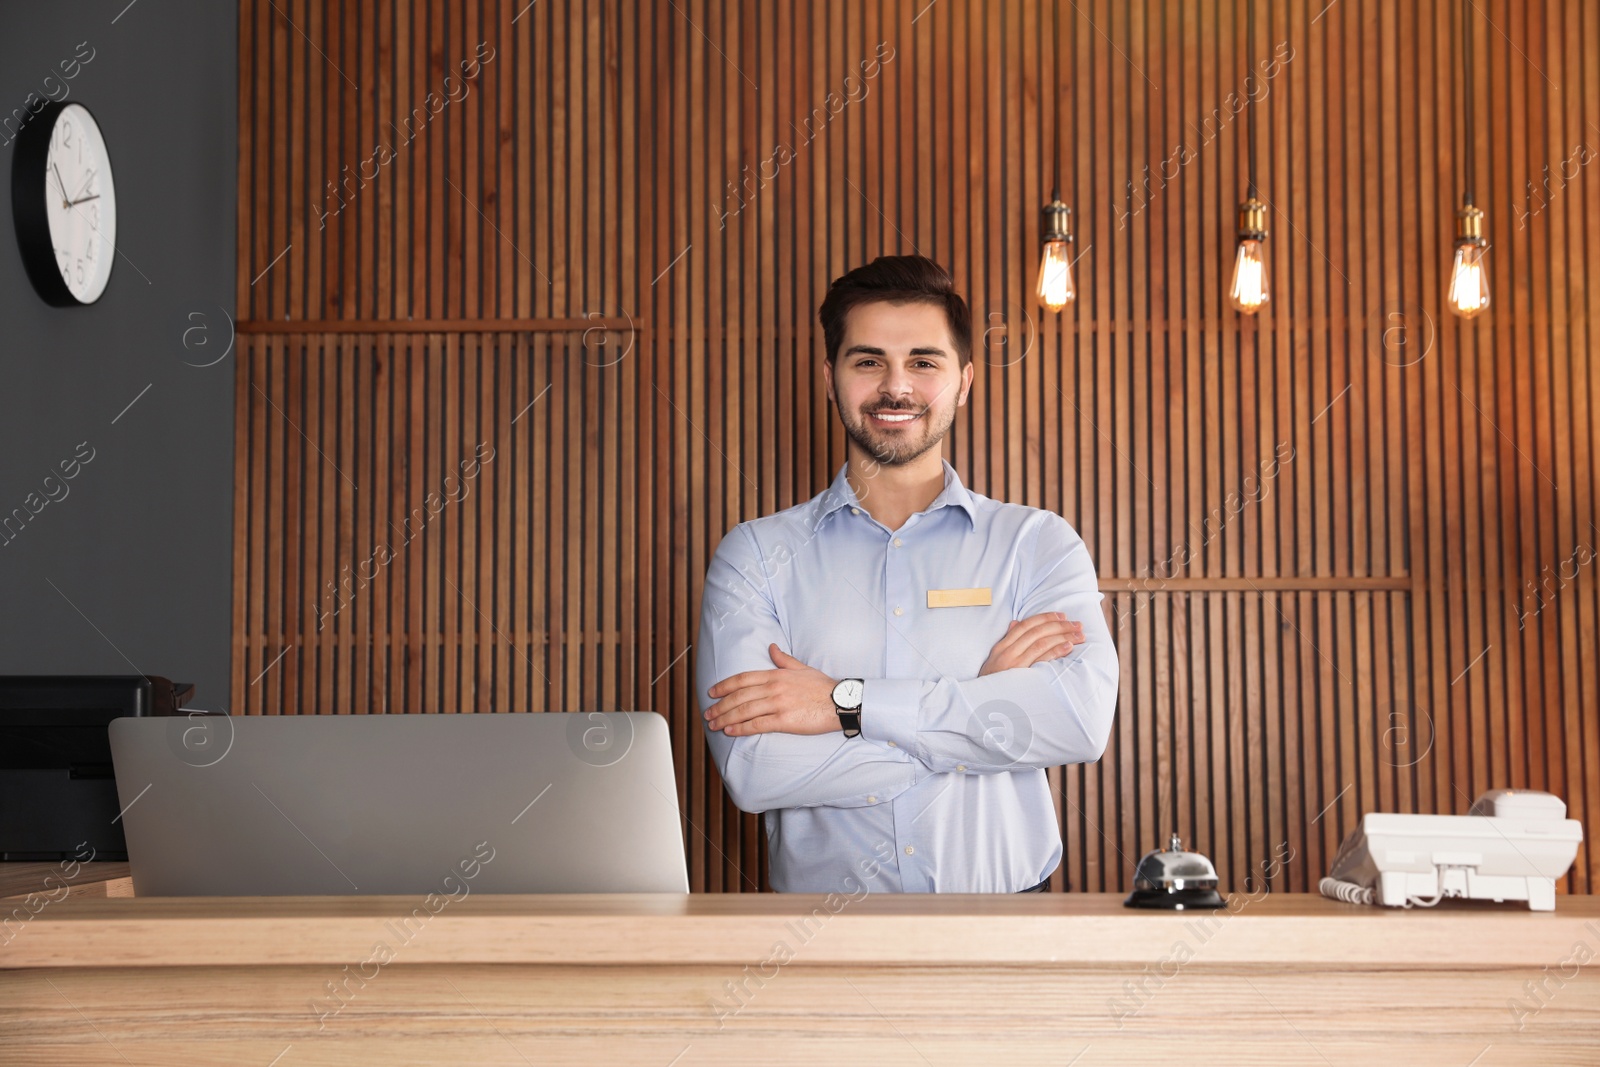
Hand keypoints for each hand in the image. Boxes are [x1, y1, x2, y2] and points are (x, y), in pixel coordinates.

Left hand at [705, 644, 839, 736]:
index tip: (711, 693)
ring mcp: (778, 704)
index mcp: (776, 674)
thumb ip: (783, 659)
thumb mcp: (802, 668)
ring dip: (725, 718)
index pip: (743, 679)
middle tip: (708, 713)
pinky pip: (757, 724)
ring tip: (714, 724)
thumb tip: (771, 647)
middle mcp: (774, 688)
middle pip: (739, 696)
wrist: (840, 702)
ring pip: (744, 710)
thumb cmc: (822, 686)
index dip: (724, 686)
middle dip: (720, 705)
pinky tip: (730, 731)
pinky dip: (740, 728)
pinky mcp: (784, 720)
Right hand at [978, 612, 1084, 676]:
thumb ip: (1007, 641)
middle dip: (1059, 625)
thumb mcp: (995, 659)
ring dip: (1062, 636)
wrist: (982, 703)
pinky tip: (1068, 647)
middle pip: (1037, 632)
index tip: (1062, 616)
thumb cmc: (992, 683)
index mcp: (1002, 646)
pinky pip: (1041, 659)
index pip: (1026, 625)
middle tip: (1077, 625)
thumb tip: (1016, 623)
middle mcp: (1008, 652)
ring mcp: (1014, 664)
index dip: (1045, 618)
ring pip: (1041, 642)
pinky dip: (1056, 651)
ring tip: (1079, 635)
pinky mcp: (1022, 676)